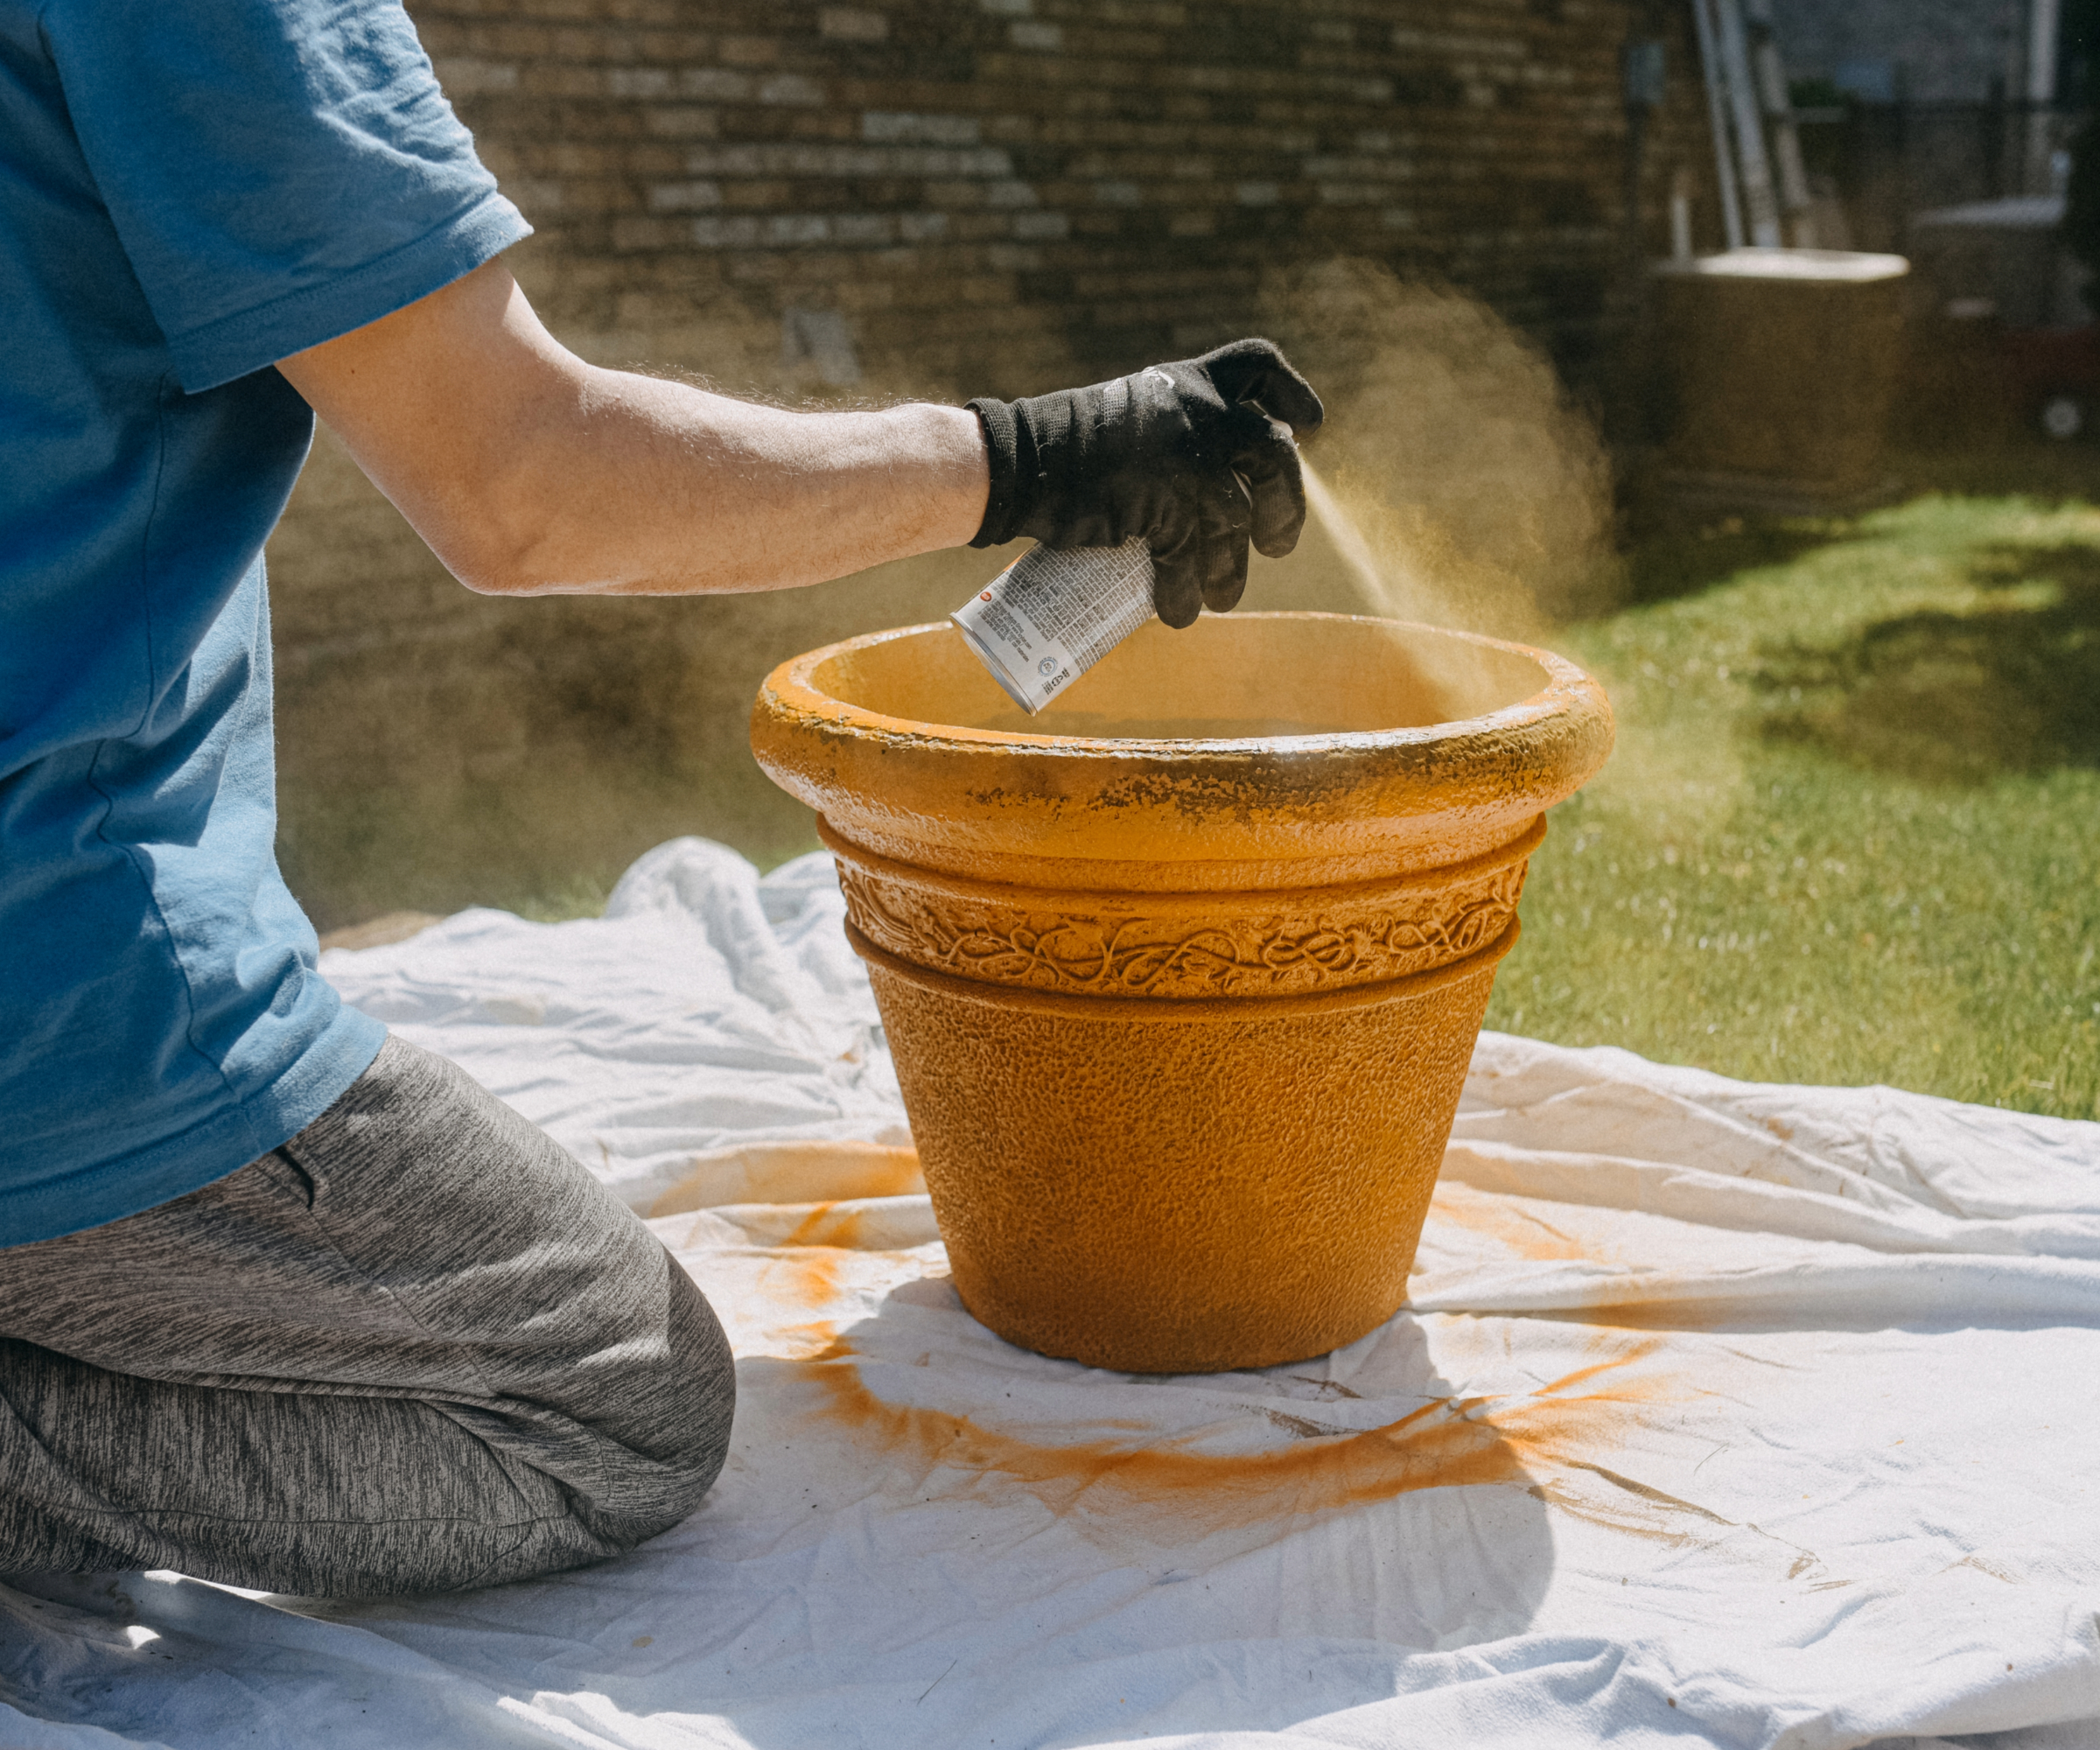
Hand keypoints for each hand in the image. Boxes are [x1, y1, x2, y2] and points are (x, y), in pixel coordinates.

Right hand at [966, 339, 1324, 627]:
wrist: (1020, 463)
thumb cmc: (1065, 447)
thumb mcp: (1133, 417)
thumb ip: (1176, 431)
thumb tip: (1218, 483)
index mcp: (1191, 382)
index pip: (1258, 368)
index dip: (1290, 395)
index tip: (1307, 426)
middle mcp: (1199, 411)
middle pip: (1272, 455)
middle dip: (1286, 505)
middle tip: (1277, 545)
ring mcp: (1188, 457)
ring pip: (1235, 521)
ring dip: (1230, 568)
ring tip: (1221, 597)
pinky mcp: (1168, 504)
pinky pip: (1194, 557)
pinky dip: (1188, 591)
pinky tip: (1178, 612)